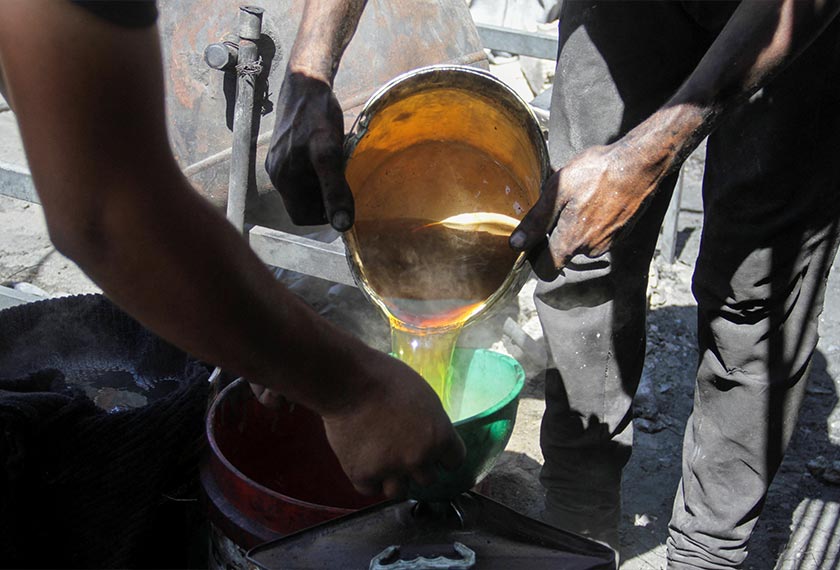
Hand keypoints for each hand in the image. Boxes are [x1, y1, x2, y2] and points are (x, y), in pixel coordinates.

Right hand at [265, 71, 353, 230]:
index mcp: (284, 180)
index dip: (323, 214)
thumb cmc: (318, 116)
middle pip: (302, 204)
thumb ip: (334, 190)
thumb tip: (342, 224)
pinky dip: (314, 170)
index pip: (303, 218)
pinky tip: (324, 155)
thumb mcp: (331, 154)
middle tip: (341, 178)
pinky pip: (298, 172)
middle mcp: (276, 173)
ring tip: (334, 165)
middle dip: (322, 197)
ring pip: (301, 188)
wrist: (305, 82)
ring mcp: (276, 161)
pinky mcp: (280, 150)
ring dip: (320, 183)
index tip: (341, 197)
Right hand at [320, 350, 465, 498]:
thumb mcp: (424, 396)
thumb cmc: (387, 378)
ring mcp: (391, 470)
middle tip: (403, 452)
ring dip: (394, 480)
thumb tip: (429, 436)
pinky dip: (367, 478)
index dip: (442, 456)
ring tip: (383, 463)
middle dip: (417, 467)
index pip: (454, 461)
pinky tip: (364, 461)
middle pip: (427, 480)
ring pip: (399, 492)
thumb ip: (431, 423)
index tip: (434, 452)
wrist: (349, 382)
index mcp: (439, 436)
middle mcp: (419, 458)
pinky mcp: (363, 475)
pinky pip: (370, 489)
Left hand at [510, 143, 661, 279]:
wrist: (641, 163)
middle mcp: (592, 249)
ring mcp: (609, 242)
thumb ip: (536, 221)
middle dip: (557, 233)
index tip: (534, 237)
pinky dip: (593, 220)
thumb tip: (516, 245)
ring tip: (580, 196)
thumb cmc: (598, 172)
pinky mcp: (622, 233)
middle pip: (564, 253)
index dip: (535, 257)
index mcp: (572, 242)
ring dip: (576, 225)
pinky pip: (599, 234)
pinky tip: (595, 197)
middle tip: (559, 203)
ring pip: (582, 242)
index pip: (546, 269)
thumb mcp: (558, 191)